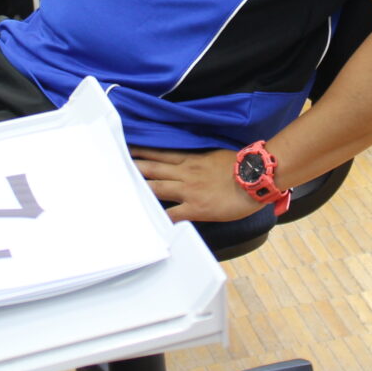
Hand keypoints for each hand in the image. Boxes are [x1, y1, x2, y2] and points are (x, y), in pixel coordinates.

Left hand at [129, 147, 260, 222]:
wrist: (255, 178)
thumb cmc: (240, 166)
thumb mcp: (216, 154)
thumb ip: (199, 158)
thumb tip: (191, 159)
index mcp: (191, 159)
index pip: (161, 153)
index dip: (143, 151)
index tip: (128, 148)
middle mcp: (185, 173)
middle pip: (153, 168)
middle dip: (134, 166)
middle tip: (116, 164)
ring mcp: (188, 190)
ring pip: (157, 187)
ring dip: (139, 187)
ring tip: (123, 187)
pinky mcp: (196, 208)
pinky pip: (173, 214)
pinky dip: (160, 218)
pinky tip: (148, 222)